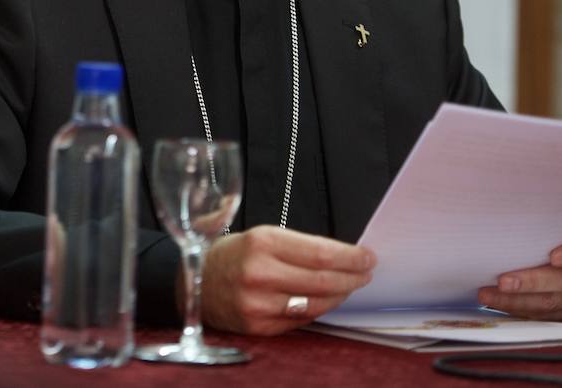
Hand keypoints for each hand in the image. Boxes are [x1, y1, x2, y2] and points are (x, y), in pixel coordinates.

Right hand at [198, 225, 374, 334]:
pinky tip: (326, 300)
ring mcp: (258, 303)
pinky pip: (300, 320)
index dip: (351, 257)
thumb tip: (341, 255)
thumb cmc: (232, 254)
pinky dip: (318, 310)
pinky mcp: (258, 326)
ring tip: (349, 285)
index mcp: (263, 242)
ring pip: (316, 303)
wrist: (194, 280)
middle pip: (324, 280)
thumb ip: (298, 245)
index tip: (367, 257)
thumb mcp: (260, 235)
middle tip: (366, 272)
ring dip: (339, 295)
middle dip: (352, 276)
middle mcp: (260, 273)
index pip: (322, 253)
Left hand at [478, 224, 561, 320]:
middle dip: (531, 282)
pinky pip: (546, 315)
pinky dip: (519, 309)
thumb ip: (541, 220)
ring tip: (490, 294)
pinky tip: (499, 302)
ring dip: (517, 300)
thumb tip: (506, 215)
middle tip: (503, 281)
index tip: (553, 257)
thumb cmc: (556, 228)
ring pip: (552, 302)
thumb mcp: (555, 218)